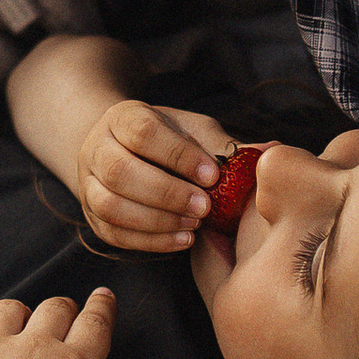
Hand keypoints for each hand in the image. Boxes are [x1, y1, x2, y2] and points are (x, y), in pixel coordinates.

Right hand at [75, 98, 231, 251]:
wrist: (128, 152)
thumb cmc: (169, 141)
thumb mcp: (194, 132)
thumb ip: (224, 144)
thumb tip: (271, 151)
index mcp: (122, 117)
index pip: (143, 132)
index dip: (178, 155)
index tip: (212, 174)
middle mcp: (96, 148)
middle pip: (120, 172)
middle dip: (166, 193)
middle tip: (205, 206)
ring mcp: (87, 183)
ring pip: (110, 206)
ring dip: (156, 220)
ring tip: (194, 225)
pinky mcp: (92, 215)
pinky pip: (113, 233)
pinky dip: (149, 241)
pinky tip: (182, 239)